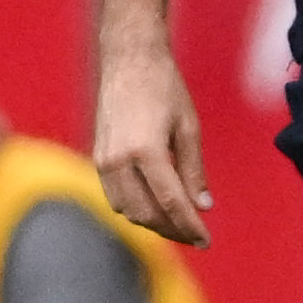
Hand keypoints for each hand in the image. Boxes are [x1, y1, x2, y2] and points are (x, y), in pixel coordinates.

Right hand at [93, 35, 209, 246]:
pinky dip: (136, 208)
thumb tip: (203, 206)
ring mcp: (103, 160)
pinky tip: (156, 207)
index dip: (189, 226)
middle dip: (172, 230)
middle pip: (145, 213)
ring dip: (153, 222)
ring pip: (127, 209)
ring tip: (179, 225)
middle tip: (196, 236)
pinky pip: (115, 196)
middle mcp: (118, 160)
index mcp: (145, 151)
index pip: (170, 201)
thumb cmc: (164, 88)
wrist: (127, 61)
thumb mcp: (189, 127)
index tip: (206, 241)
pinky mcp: (97, 158)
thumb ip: (194, 170)